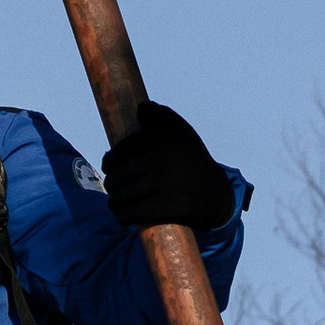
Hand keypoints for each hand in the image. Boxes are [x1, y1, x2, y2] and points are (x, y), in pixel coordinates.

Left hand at [102, 100, 232, 233]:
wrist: (216, 194)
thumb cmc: (193, 161)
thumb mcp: (182, 132)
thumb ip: (162, 116)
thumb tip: (141, 107)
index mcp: (161, 139)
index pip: (124, 150)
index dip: (110, 160)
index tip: (108, 167)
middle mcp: (161, 159)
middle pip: (122, 173)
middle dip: (112, 183)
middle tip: (112, 188)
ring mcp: (163, 183)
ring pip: (125, 194)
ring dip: (115, 202)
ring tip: (116, 204)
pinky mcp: (167, 206)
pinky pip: (135, 211)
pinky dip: (124, 215)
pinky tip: (122, 216)